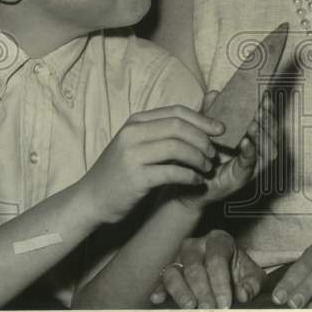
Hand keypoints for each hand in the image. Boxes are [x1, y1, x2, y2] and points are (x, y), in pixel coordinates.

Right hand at [79, 105, 222, 223]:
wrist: (90, 200)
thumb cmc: (120, 172)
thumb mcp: (137, 144)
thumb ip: (162, 132)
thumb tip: (199, 122)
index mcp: (136, 122)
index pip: (177, 112)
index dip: (202, 119)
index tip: (221, 129)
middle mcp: (133, 134)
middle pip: (179, 127)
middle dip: (203, 139)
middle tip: (214, 154)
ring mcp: (132, 155)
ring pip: (178, 147)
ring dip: (199, 158)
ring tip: (207, 168)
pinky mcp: (136, 178)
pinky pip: (172, 172)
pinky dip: (190, 176)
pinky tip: (197, 182)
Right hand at [150, 230, 263, 308]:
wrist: (229, 270)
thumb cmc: (240, 272)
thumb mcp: (253, 276)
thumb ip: (251, 284)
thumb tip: (242, 295)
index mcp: (219, 240)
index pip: (216, 259)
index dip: (220, 282)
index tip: (225, 304)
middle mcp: (196, 245)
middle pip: (194, 266)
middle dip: (202, 290)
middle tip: (209, 310)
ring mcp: (180, 257)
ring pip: (174, 271)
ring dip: (180, 291)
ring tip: (190, 307)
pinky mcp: (169, 272)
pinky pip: (161, 280)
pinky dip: (159, 290)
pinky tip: (158, 299)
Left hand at [171, 90, 278, 210]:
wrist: (187, 178)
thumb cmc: (200, 152)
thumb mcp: (205, 127)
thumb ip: (210, 111)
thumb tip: (214, 93)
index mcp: (251, 136)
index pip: (268, 121)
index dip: (269, 109)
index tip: (264, 96)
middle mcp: (257, 151)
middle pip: (273, 134)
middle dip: (269, 120)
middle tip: (261, 108)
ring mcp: (252, 165)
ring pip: (268, 149)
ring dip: (263, 135)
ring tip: (253, 124)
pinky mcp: (242, 177)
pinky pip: (251, 164)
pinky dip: (250, 152)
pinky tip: (245, 142)